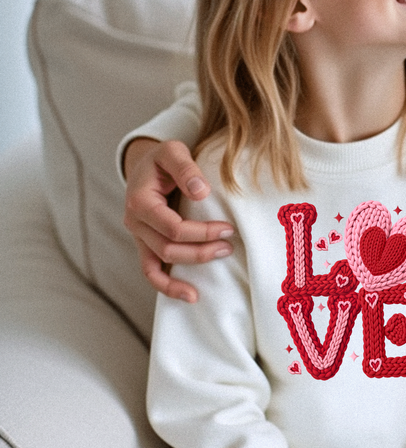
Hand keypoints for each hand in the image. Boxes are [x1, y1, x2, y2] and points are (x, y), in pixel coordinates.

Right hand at [122, 137, 233, 302]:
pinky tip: (191, 296)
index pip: (171, 227)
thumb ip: (185, 168)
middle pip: (168, 248)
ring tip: (223, 255)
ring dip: (193, 264)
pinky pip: (151, 272)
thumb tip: (201, 191)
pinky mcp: (145, 244)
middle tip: (230, 243)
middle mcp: (134, 223)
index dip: (201, 232)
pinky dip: (168, 287)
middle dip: (201, 249)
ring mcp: (139, 236)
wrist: (147, 165)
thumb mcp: (173, 151)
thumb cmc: (162, 158)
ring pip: (161, 262)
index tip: (228, 228)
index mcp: (139, 202)